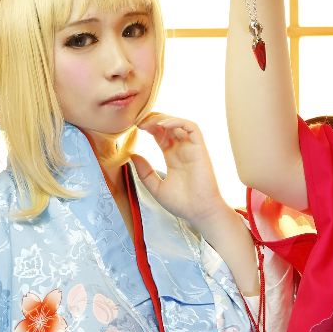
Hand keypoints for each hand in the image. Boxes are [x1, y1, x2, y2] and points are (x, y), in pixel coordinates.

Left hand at [131, 113, 233, 230]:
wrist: (200, 212)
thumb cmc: (182, 203)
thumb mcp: (156, 187)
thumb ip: (144, 172)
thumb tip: (132, 155)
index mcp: (172, 157)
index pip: (160, 135)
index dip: (148, 128)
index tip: (133, 127)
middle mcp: (182, 150)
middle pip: (168, 126)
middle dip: (152, 120)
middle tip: (137, 121)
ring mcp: (191, 148)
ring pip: (179, 123)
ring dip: (163, 118)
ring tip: (148, 123)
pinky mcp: (200, 149)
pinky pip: (192, 127)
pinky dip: (177, 122)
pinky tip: (162, 125)